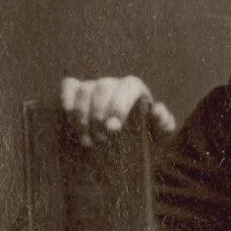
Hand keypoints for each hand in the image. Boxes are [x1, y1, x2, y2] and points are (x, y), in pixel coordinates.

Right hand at [60, 75, 177, 148]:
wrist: (125, 146)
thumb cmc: (144, 137)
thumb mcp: (158, 135)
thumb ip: (164, 122)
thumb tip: (157, 109)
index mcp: (135, 90)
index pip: (128, 87)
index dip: (119, 105)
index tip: (113, 128)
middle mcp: (114, 84)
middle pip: (103, 87)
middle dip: (98, 114)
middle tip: (100, 139)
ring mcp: (94, 86)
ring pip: (84, 90)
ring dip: (82, 116)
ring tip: (87, 140)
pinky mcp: (77, 91)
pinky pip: (69, 86)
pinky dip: (66, 97)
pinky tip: (67, 114)